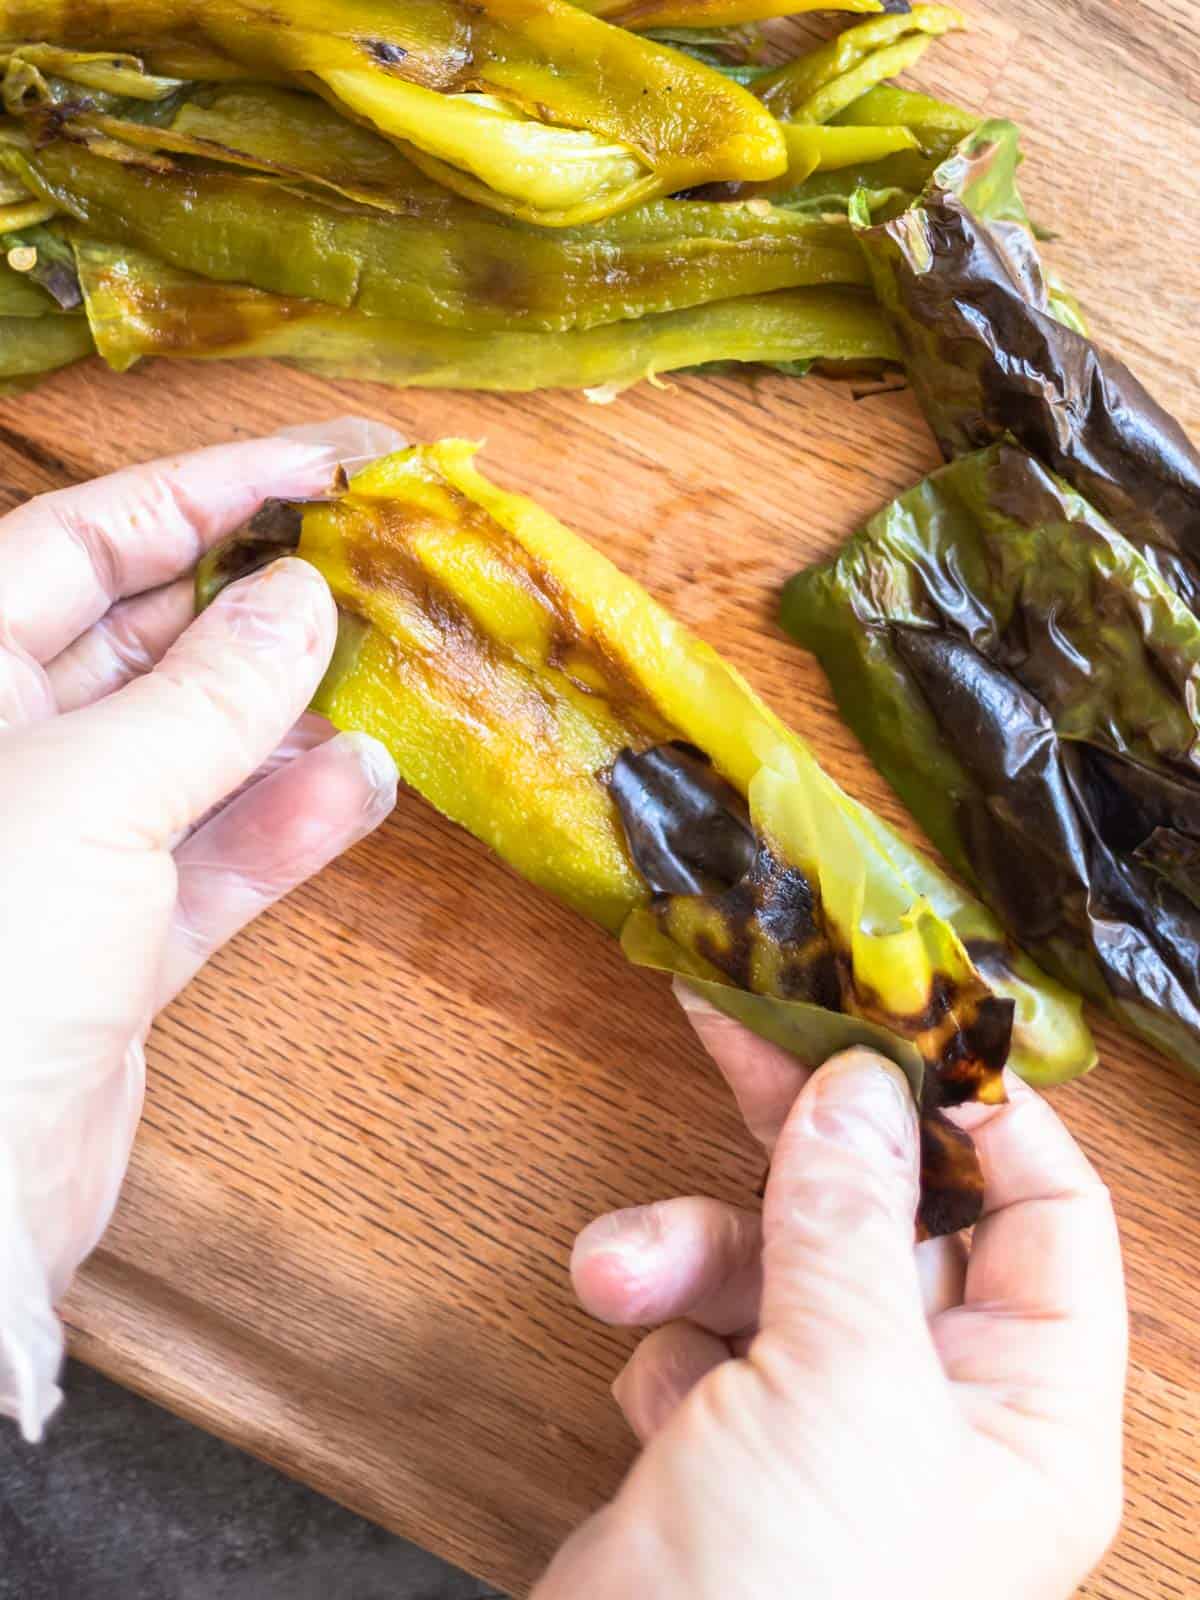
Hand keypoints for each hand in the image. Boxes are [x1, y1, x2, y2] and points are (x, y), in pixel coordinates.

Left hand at [0, 418, 401, 1439]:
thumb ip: (207, 696)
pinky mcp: (111, 942)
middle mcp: (3, 752)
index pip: (85, 539)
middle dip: (261, 598)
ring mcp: (58, 851)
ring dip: (289, 714)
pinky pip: (213, 857)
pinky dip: (285, 824)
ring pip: (193, 747)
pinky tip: (360, 787)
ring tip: (389, 671)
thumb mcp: (89, 801)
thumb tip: (301, 599)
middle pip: (146, 635)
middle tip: (378, 563)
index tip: (328, 463)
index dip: (210, 488)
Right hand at [537, 988, 1126, 1599]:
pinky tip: (647, 1394)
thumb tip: (861, 1081)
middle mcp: (942, 1411)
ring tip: (620, 1270)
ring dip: (692, 1252)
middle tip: (732, 1022)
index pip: (1048, 1216)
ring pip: (778, 1267)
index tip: (894, 1023)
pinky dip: (668, 1335)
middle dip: (804, 1136)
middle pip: (891, 1216)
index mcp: (1026, 1409)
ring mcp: (833, 1430)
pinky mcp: (735, 1447)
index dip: (982, 1112)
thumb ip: (848, 1222)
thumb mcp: (838, 1390)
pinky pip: (712, 1334)